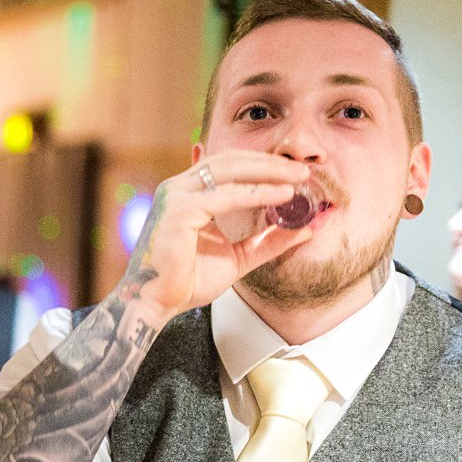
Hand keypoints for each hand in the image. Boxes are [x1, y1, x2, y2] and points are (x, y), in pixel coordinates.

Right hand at [124, 152, 316, 326]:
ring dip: (267, 171)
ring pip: (228, 169)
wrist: (156, 302)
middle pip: (229, 160)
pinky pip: (225, 195)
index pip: (228, 165)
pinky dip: (257, 192)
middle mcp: (179, 188)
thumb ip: (266, 241)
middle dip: (269, 163)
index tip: (294, 173)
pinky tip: (281, 195)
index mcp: (188, 194)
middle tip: (302, 171)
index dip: (262, 164)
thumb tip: (305, 230)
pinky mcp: (178, 210)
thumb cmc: (187, 280)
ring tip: (297, 178)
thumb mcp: (238, 256)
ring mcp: (176, 196)